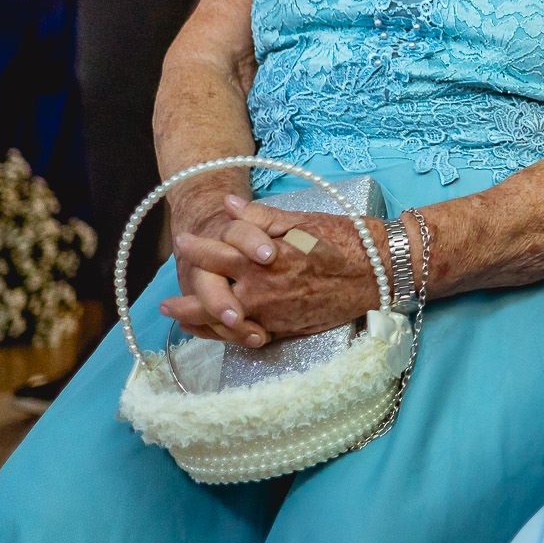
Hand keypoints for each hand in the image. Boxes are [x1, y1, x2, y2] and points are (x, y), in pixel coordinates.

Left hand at [163, 194, 381, 341]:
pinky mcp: (286, 329)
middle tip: (164, 299)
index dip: (197, 248)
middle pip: (211, 297)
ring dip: (197, 321)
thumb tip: (228, 205)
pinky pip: (246, 337)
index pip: (218, 255)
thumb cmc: (345, 240)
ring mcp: (273, 315)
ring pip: (223, 323)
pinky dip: (224, 335)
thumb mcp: (302, 221)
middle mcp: (263, 291)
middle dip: (185, 297)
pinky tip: (213, 331)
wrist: (379, 271)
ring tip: (179, 317)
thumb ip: (261, 218)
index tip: (182, 242)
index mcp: (265, 259)